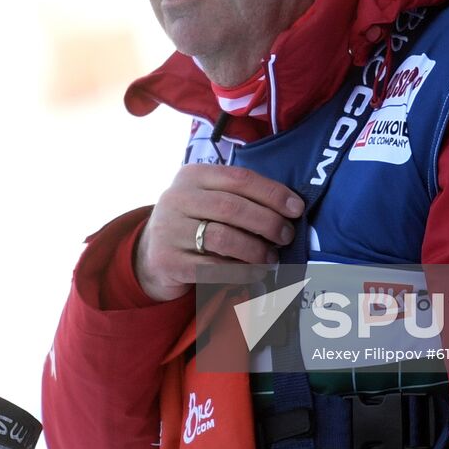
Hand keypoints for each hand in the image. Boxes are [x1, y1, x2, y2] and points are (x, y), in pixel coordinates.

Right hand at [134, 164, 304, 301]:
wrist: (151, 254)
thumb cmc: (193, 223)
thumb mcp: (207, 199)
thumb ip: (239, 198)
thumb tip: (288, 209)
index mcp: (192, 176)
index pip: (239, 178)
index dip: (272, 193)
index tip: (297, 208)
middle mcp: (177, 198)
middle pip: (233, 207)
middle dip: (267, 223)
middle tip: (286, 236)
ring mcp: (169, 230)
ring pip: (223, 238)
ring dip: (255, 250)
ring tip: (271, 257)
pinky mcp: (168, 261)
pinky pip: (213, 268)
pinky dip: (241, 272)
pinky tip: (256, 273)